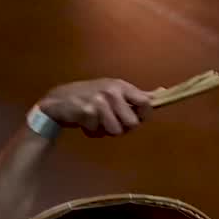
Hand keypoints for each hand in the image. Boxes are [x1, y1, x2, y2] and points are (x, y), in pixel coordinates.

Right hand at [36, 78, 151, 137]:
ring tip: (96, 121)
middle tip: (110, 122)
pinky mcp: (88, 112)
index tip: (135, 118)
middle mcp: (112, 91)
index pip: (145, 103)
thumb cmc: (89, 96)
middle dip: (122, 128)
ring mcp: (100, 101)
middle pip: (132, 123)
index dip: (143, 116)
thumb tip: (161, 93)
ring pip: (116, 131)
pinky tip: (85, 122)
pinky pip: (98, 132)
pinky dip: (92, 132)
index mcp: (121, 85)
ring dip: (105, 131)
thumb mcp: (112, 91)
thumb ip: (135, 96)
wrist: (58, 100)